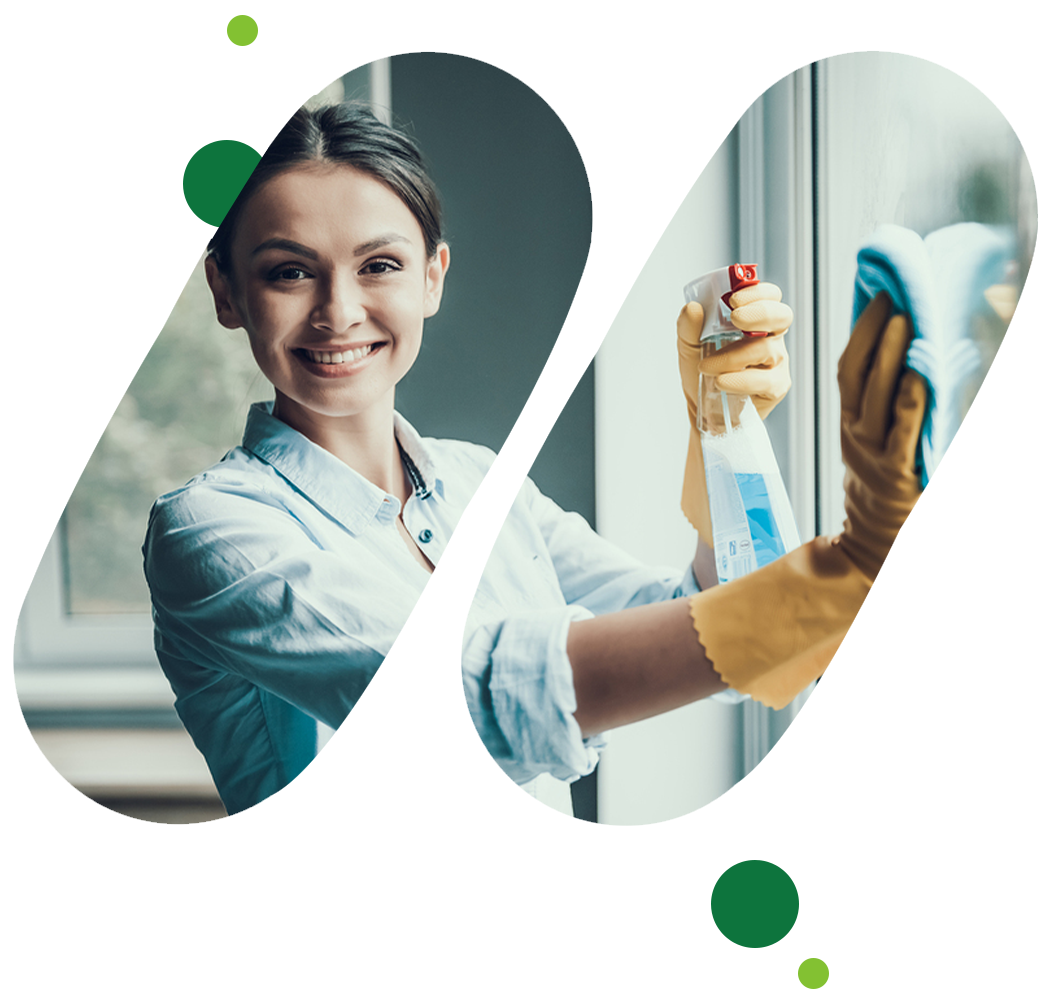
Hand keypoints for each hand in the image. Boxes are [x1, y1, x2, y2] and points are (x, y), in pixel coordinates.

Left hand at [676, 282, 793, 542]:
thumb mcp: (688, 348)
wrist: (702, 410)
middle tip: (735, 317)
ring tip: (708, 367)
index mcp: (754, 321)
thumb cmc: (701, 373)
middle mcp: (770, 338)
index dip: (758, 293)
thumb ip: (688, 328)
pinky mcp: (776, 387)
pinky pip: (765, 380)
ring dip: (733, 356)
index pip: (770, 297)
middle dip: (760, 313)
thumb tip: (692, 307)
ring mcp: (776, 363)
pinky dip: (742, 380)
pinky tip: (723, 382)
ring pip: (767, 350)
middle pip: (782, 316)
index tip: (733, 300)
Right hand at [835, 291, 926, 599]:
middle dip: (874, 332)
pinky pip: (901, 437)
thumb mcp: (873, 448)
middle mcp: (856, 436)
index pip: (847, 369)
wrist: (874, 555)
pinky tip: (920, 379)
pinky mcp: (897, 479)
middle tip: (894, 294)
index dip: (862, 331)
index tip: (881, 293)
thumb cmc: (883, 498)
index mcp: (850, 425)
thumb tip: (901, 364)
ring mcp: (873, 457)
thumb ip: (881, 412)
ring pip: (875, 399)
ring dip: (890, 357)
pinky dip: (909, 406)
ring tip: (907, 320)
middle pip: (856, 376)